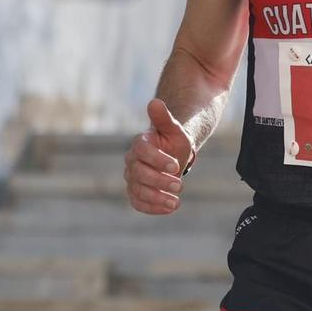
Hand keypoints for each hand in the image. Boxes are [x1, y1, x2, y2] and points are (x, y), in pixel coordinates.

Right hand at [125, 98, 194, 214]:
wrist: (173, 155)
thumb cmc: (173, 141)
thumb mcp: (174, 129)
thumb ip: (164, 118)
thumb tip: (155, 102)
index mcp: (140, 144)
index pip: (142, 152)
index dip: (157, 160)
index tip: (175, 166)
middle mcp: (132, 162)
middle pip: (139, 174)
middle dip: (159, 181)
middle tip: (179, 185)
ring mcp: (132, 178)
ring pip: (138, 190)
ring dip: (156, 198)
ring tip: (176, 202)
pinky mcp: (136, 193)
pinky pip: (138, 203)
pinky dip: (152, 208)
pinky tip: (170, 208)